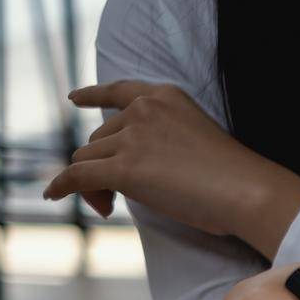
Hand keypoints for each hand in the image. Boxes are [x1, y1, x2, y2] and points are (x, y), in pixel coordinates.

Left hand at [43, 81, 299, 258]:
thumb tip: (131, 172)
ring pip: (87, 159)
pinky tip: (53, 195)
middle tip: (115, 198)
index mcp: (166, 97)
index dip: (92, 95)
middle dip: (101, 165)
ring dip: (92, 184)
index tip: (75, 100)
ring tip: (109, 208)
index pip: (119, 91)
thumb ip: (164, 143)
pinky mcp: (124, 168)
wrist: (247, 191)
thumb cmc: (236, 179)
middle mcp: (144, 111)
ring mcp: (132, 138)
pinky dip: (61, 186)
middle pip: (99, 137)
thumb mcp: (197, 142)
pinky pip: (77, 176)